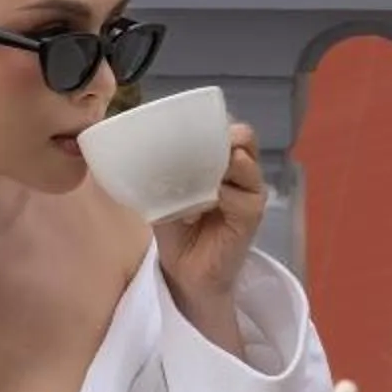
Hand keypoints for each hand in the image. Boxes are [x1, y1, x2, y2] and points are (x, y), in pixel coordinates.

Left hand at [155, 122, 265, 307]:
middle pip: (242, 137)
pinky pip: (244, 197)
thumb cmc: (176, 227)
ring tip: (197, 176)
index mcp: (218, 159)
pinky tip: (204, 203)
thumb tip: (140, 148)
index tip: (185, 123)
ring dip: (221, 162)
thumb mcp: (163, 193)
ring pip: (246, 161)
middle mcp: (239, 170)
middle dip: (221, 134)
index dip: (211, 121)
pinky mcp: (251, 216)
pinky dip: (223, 194)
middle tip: (196, 143)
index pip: (223, 127)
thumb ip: (161, 172)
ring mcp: (248, 191)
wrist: (184, 271)